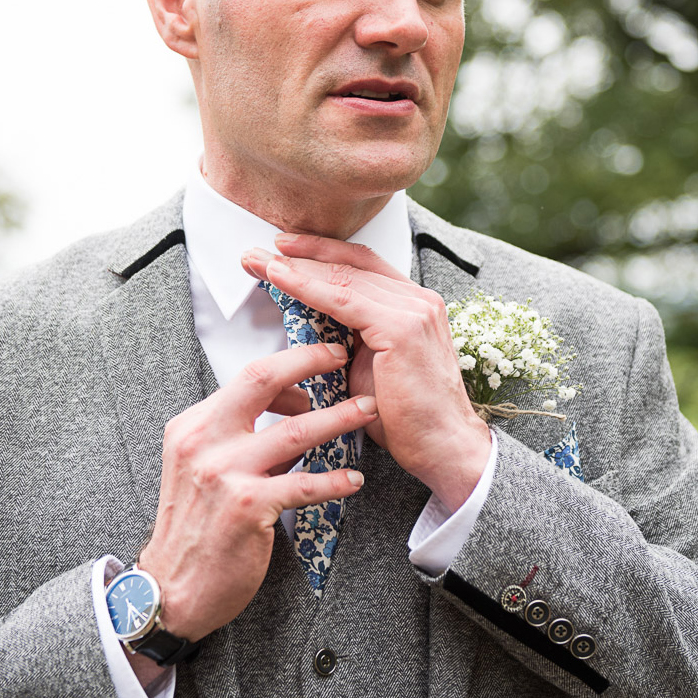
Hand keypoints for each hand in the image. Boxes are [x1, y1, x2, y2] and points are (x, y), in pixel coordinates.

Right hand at [133, 341, 375, 662]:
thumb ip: (243, 435)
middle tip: (345, 357)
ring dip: (339, 418)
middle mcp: (203, 442)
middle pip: (263, 379)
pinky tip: (354, 480)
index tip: (322, 360)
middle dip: (310, 361)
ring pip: (296, 431)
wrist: (171, 588)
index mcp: (193, 427)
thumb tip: (294, 403)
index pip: (247, 377)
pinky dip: (334, 480)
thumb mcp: (204, 468)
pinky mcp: (246, 507)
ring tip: (367, 412)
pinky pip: (304, 484)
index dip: (291, 364)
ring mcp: (223, 473)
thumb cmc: (197, 527)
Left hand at [240, 233, 494, 511]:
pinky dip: (307, 287)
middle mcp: (419, 300)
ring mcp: (415, 311)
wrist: (442, 447)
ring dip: (296, 268)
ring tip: (258, 261)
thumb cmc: (407, 417)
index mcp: (416, 305)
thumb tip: (308, 325)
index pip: (364, 266)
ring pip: (344, 278)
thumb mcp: (370, 366)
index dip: (321, 253)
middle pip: (351, 265)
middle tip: (255, 252)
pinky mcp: (403, 329)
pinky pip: (344, 300)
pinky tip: (279, 278)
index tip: (282, 251)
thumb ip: (348, 339)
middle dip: (301, 255)